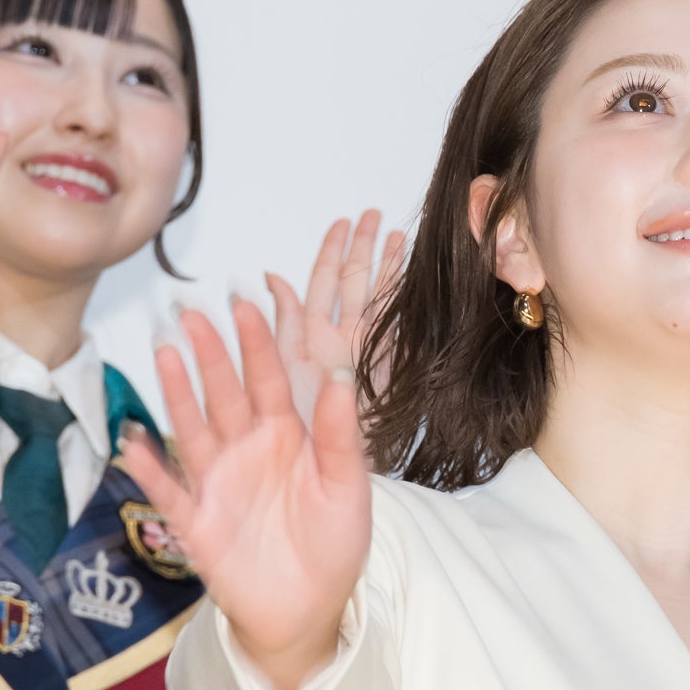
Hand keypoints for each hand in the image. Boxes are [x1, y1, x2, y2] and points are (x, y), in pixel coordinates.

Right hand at [123, 299, 371, 689]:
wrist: (310, 610)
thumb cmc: (333, 545)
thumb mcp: (349, 487)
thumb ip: (341, 435)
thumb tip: (339, 375)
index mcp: (289, 438)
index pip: (270, 380)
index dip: (257, 344)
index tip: (246, 304)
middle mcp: (249, 452)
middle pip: (224, 394)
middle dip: (209, 354)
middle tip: (192, 312)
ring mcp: (219, 484)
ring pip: (192, 430)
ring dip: (177, 394)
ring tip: (164, 353)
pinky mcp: (197, 522)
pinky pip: (169, 491)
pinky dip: (149, 469)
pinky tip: (133, 442)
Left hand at [266, 209, 405, 429]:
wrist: (332, 473)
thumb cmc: (301, 428)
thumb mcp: (285, 366)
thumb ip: (284, 321)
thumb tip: (270, 277)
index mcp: (311, 336)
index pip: (323, 281)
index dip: (333, 251)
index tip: (343, 222)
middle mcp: (340, 339)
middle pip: (354, 283)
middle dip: (364, 248)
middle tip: (373, 216)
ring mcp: (368, 353)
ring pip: (380, 299)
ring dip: (389, 267)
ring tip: (399, 237)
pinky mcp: (391, 370)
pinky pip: (402, 327)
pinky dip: (410, 303)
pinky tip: (418, 282)